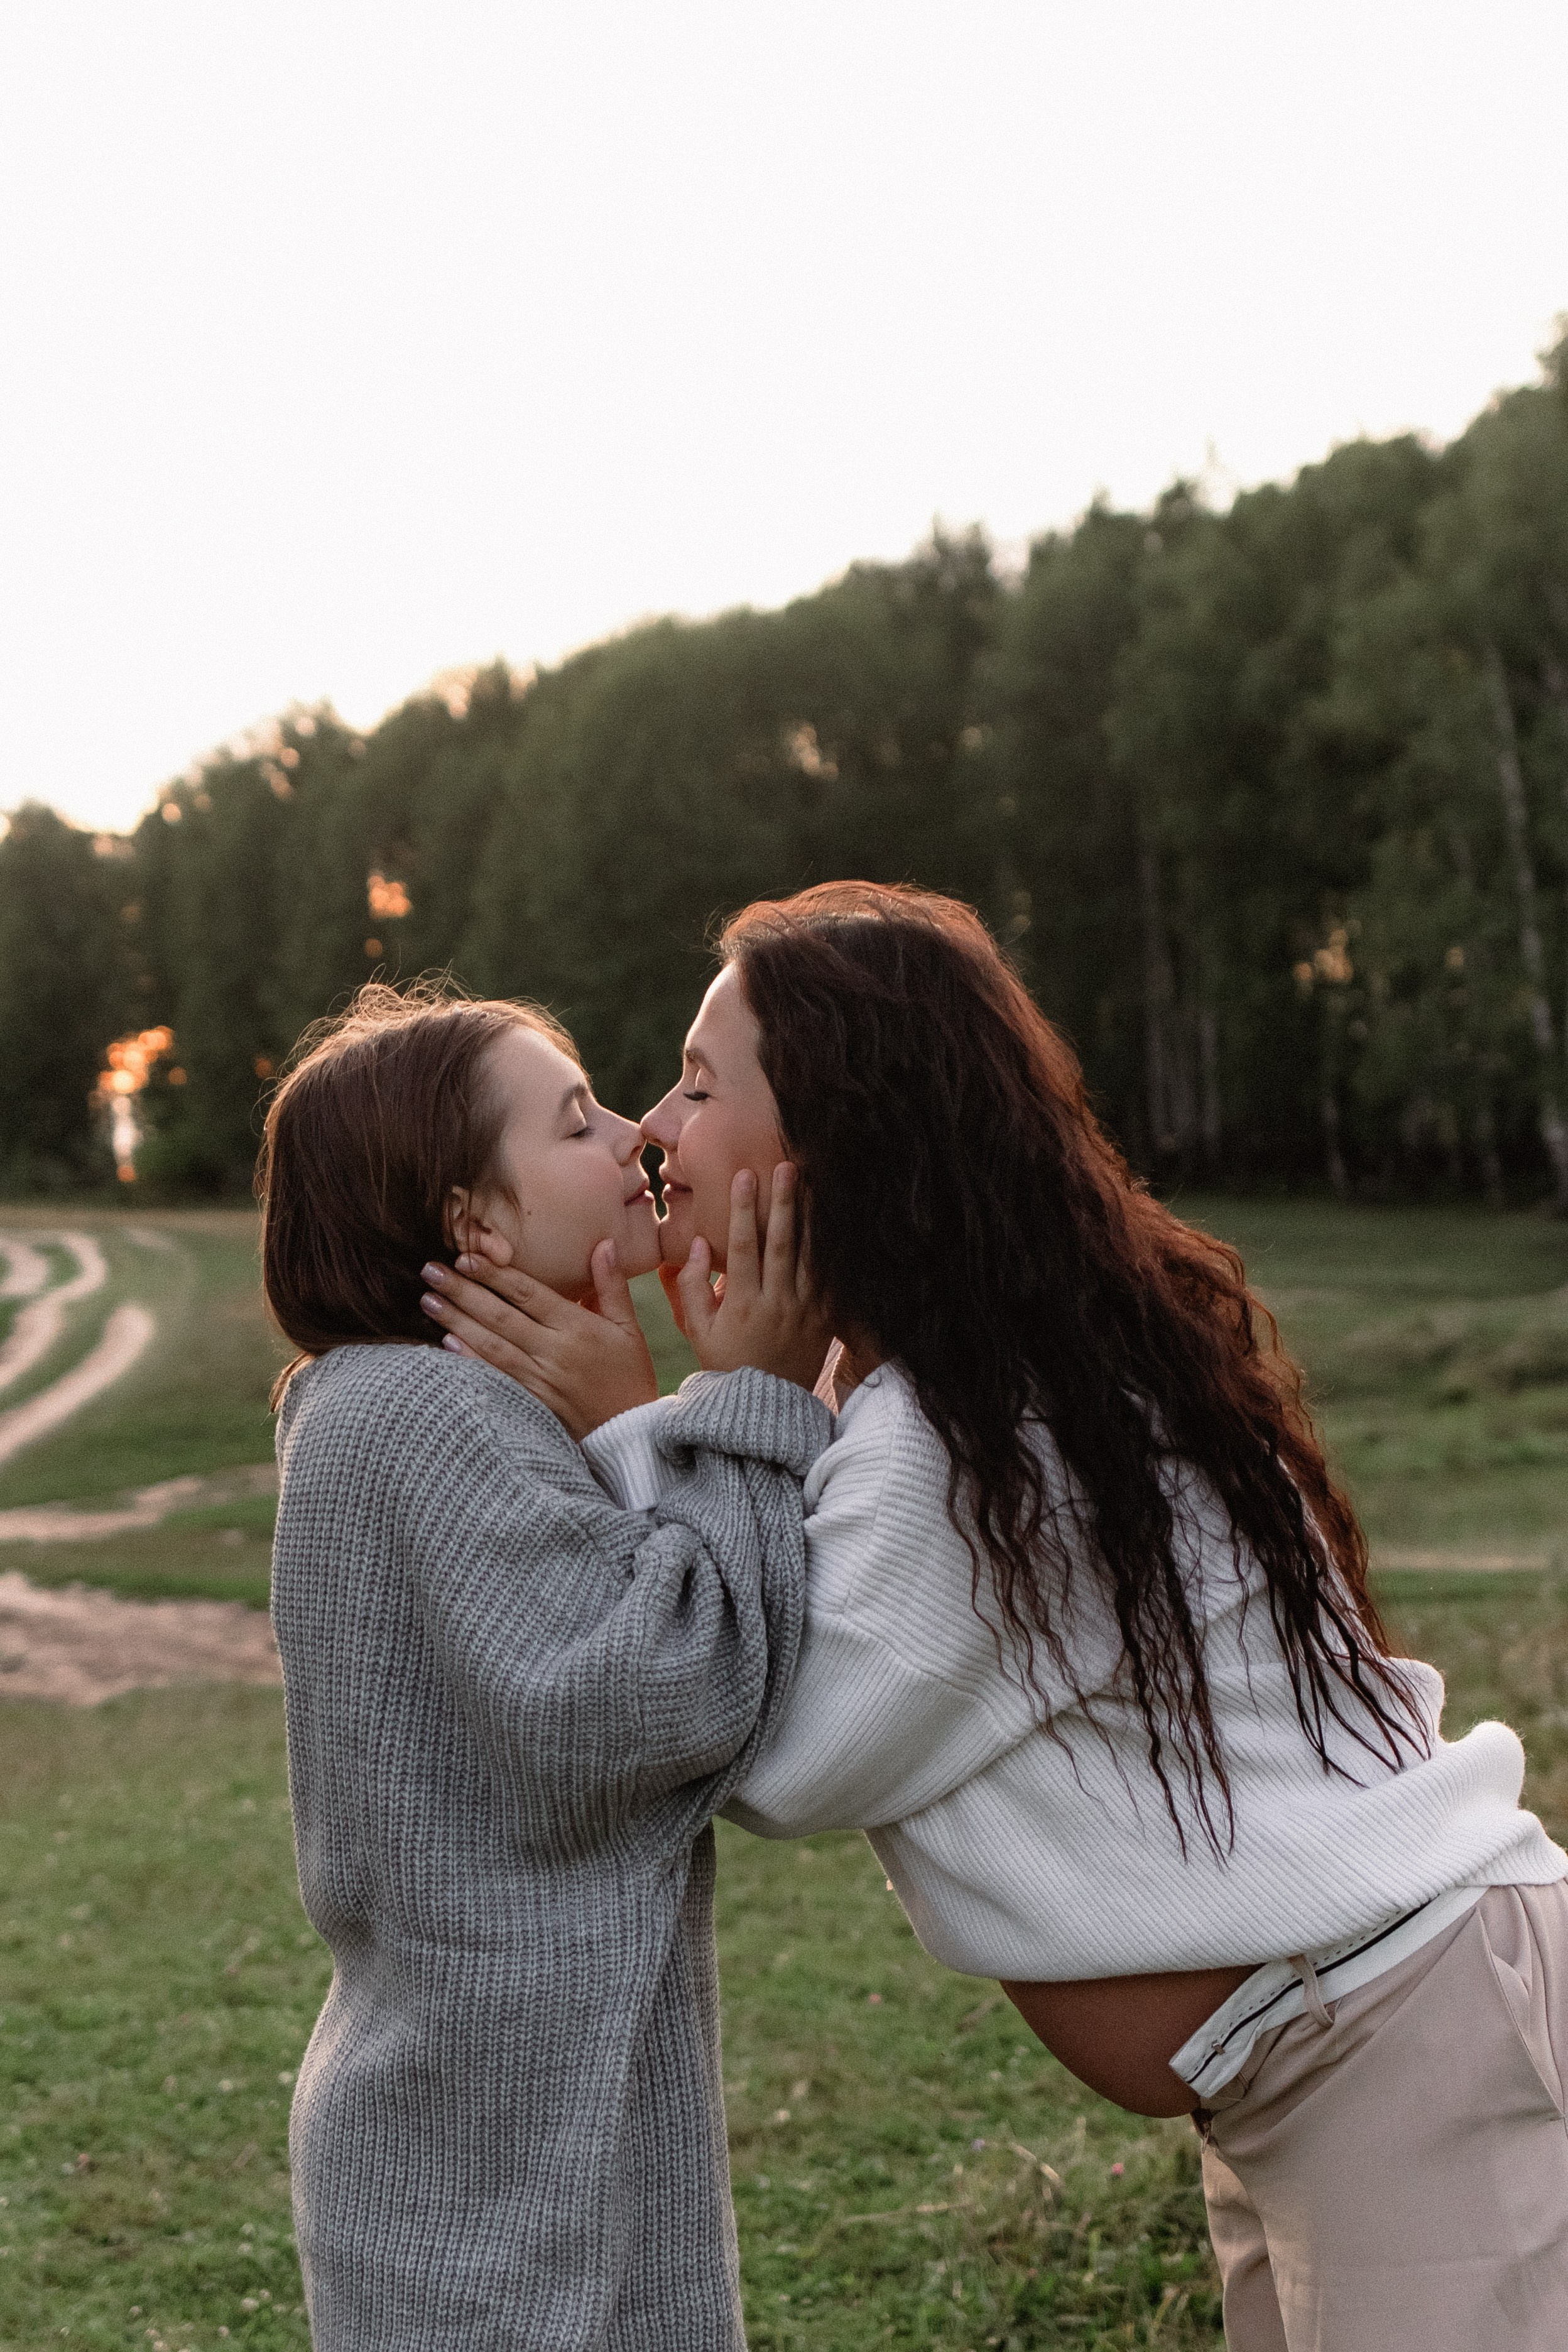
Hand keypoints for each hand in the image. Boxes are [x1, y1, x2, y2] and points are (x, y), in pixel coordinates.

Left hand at [419, 1240, 657, 1439]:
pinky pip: (495, 1377)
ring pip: (491, 1345)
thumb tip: (604, 1243)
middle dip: (462, 1290)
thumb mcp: (628, 1328)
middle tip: (429, 1270)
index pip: (528, 1293)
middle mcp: (556, 1352)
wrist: (629, 1435)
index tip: (466, 1256)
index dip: (495, 1274)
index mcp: (578, 1328)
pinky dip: (469, 1360)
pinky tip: (444, 1344)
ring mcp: (541, 1380)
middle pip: (501, 1315)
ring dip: (456, 1321)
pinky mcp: (531, 1404)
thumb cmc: (629, 1376)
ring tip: (428, 1301)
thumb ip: (612, 1285)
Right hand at [668, 1164, 834, 1390]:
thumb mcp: (697, 1331)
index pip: (742, 1247)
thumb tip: (698, 1244)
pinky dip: (832, 1249)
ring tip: (814, 1182)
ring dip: (811, 1217)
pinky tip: (835, 1221)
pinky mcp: (824, 1320)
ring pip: (810, 1256)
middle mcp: (777, 1305)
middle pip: (781, 1244)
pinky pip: (831, 1279)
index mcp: (742, 1305)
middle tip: (786, 1165)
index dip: (742, 1210)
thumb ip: (690, 1286)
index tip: (744, 1175)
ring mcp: (805, 1312)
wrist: (765, 1410)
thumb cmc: (725, 1366)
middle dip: (783, 1202)